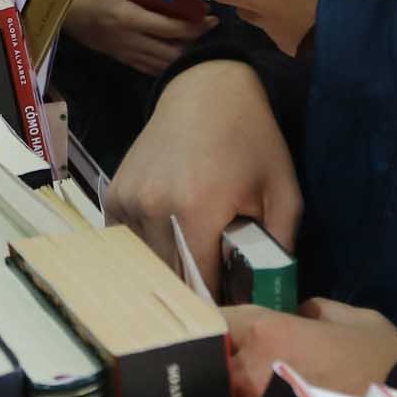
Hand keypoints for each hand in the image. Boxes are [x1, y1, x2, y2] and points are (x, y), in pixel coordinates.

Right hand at [67, 0, 199, 76]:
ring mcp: (125, 53)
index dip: (195, 26)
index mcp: (128, 18)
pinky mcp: (121, 59)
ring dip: (184, 55)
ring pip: (163, 64)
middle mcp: (130, 40)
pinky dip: (168, 64)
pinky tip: (177, 55)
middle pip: (172, 52)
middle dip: (195, 43)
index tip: (210, 17)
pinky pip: (150, 68)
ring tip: (197, 41)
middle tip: (208, 29)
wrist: (60, 12)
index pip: (170, 28)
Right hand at [107, 60, 300, 286]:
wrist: (205, 91)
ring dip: (170, 269)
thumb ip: (279, 249)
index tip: (236, 305)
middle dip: (196, 289)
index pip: (201, 286)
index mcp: (195, 210)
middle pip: (170, 279)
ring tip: (197, 255)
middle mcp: (152, 208)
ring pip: (147, 264)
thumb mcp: (283, 192)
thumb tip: (271, 299)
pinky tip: (171, 235)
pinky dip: (149, 249)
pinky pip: (129, 243)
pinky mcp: (113, 197)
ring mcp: (127, 202)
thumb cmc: (251, 141)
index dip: (220, 302)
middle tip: (220, 281)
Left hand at [224, 300, 396, 396]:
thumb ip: (314, 312)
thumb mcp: (353, 320)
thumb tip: (298, 316)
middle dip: (225, 359)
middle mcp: (250, 372)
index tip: (224, 328)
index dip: (219, 323)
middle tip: (244, 363)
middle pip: (215, 360)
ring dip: (234, 393)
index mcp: (268, 333)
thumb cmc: (385, 365)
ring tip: (259, 395)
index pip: (217, 320)